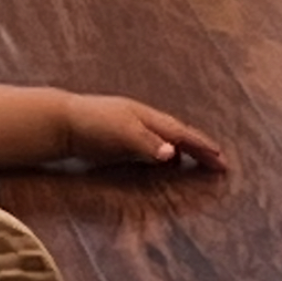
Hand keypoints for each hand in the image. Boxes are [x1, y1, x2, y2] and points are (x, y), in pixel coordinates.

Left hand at [63, 94, 226, 171]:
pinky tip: (163, 160)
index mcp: (148, 118)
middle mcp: (143, 121)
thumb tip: (173, 153)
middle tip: (219, 162)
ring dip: (184, 150)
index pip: (182, 134)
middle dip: (199, 147)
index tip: (222, 160)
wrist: (59, 122)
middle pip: (178, 135)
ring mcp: (130, 128)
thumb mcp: (121, 134)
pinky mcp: (117, 139)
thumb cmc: (92, 125)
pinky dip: (163, 153)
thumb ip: (146, 144)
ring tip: (197, 162)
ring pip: (165, 139)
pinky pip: (150, 146)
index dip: (202, 146)